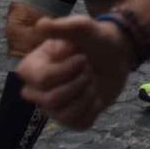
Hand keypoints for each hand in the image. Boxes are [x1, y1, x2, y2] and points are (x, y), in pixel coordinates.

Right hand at [17, 16, 132, 128]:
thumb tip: (40, 25)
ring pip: (64, 115)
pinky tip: (95, 95)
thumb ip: (63, 27)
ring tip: (92, 80)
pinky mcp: (69, 118)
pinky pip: (78, 124)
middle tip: (89, 69)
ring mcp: (51, 106)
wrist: (117, 54)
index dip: (67, 71)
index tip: (82, 58)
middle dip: (79, 83)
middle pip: (50, 100)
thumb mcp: (83, 27)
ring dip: (87, 95)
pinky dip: (93, 109)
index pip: (42, 80)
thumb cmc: (95, 39)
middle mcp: (36, 89)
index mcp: (32, 67)